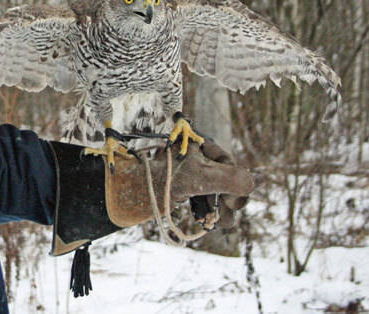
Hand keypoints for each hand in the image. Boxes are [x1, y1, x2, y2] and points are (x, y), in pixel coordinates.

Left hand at [105, 138, 253, 228]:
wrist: (118, 191)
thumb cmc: (156, 180)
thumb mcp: (198, 178)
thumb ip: (231, 179)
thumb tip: (250, 185)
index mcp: (194, 142)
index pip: (227, 163)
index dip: (235, 185)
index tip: (231, 205)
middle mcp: (189, 153)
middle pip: (220, 176)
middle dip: (226, 199)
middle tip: (224, 220)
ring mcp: (181, 169)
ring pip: (209, 188)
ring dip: (216, 207)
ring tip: (216, 226)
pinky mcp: (172, 184)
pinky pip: (196, 194)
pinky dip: (202, 208)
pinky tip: (202, 221)